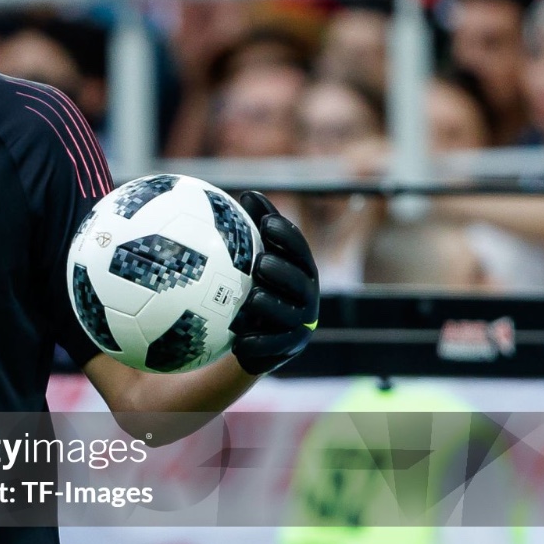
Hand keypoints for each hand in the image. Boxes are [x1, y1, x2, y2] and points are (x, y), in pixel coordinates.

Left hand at [230, 191, 318, 374]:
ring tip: (253, 298)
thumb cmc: (248, 286)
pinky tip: (238, 341)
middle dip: (284, 271)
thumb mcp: (246, 259)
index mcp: (299, 269)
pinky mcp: (287, 349)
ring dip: (272, 306)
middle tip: (260, 263)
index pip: (298, 249)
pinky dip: (257, 343)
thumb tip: (245, 194)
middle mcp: (305, 295)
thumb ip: (249, 230)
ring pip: (289, 315)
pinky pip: (274, 347)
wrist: (248, 335)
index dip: (286, 235)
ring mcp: (299, 324)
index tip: (266, 223)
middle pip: (300, 281)